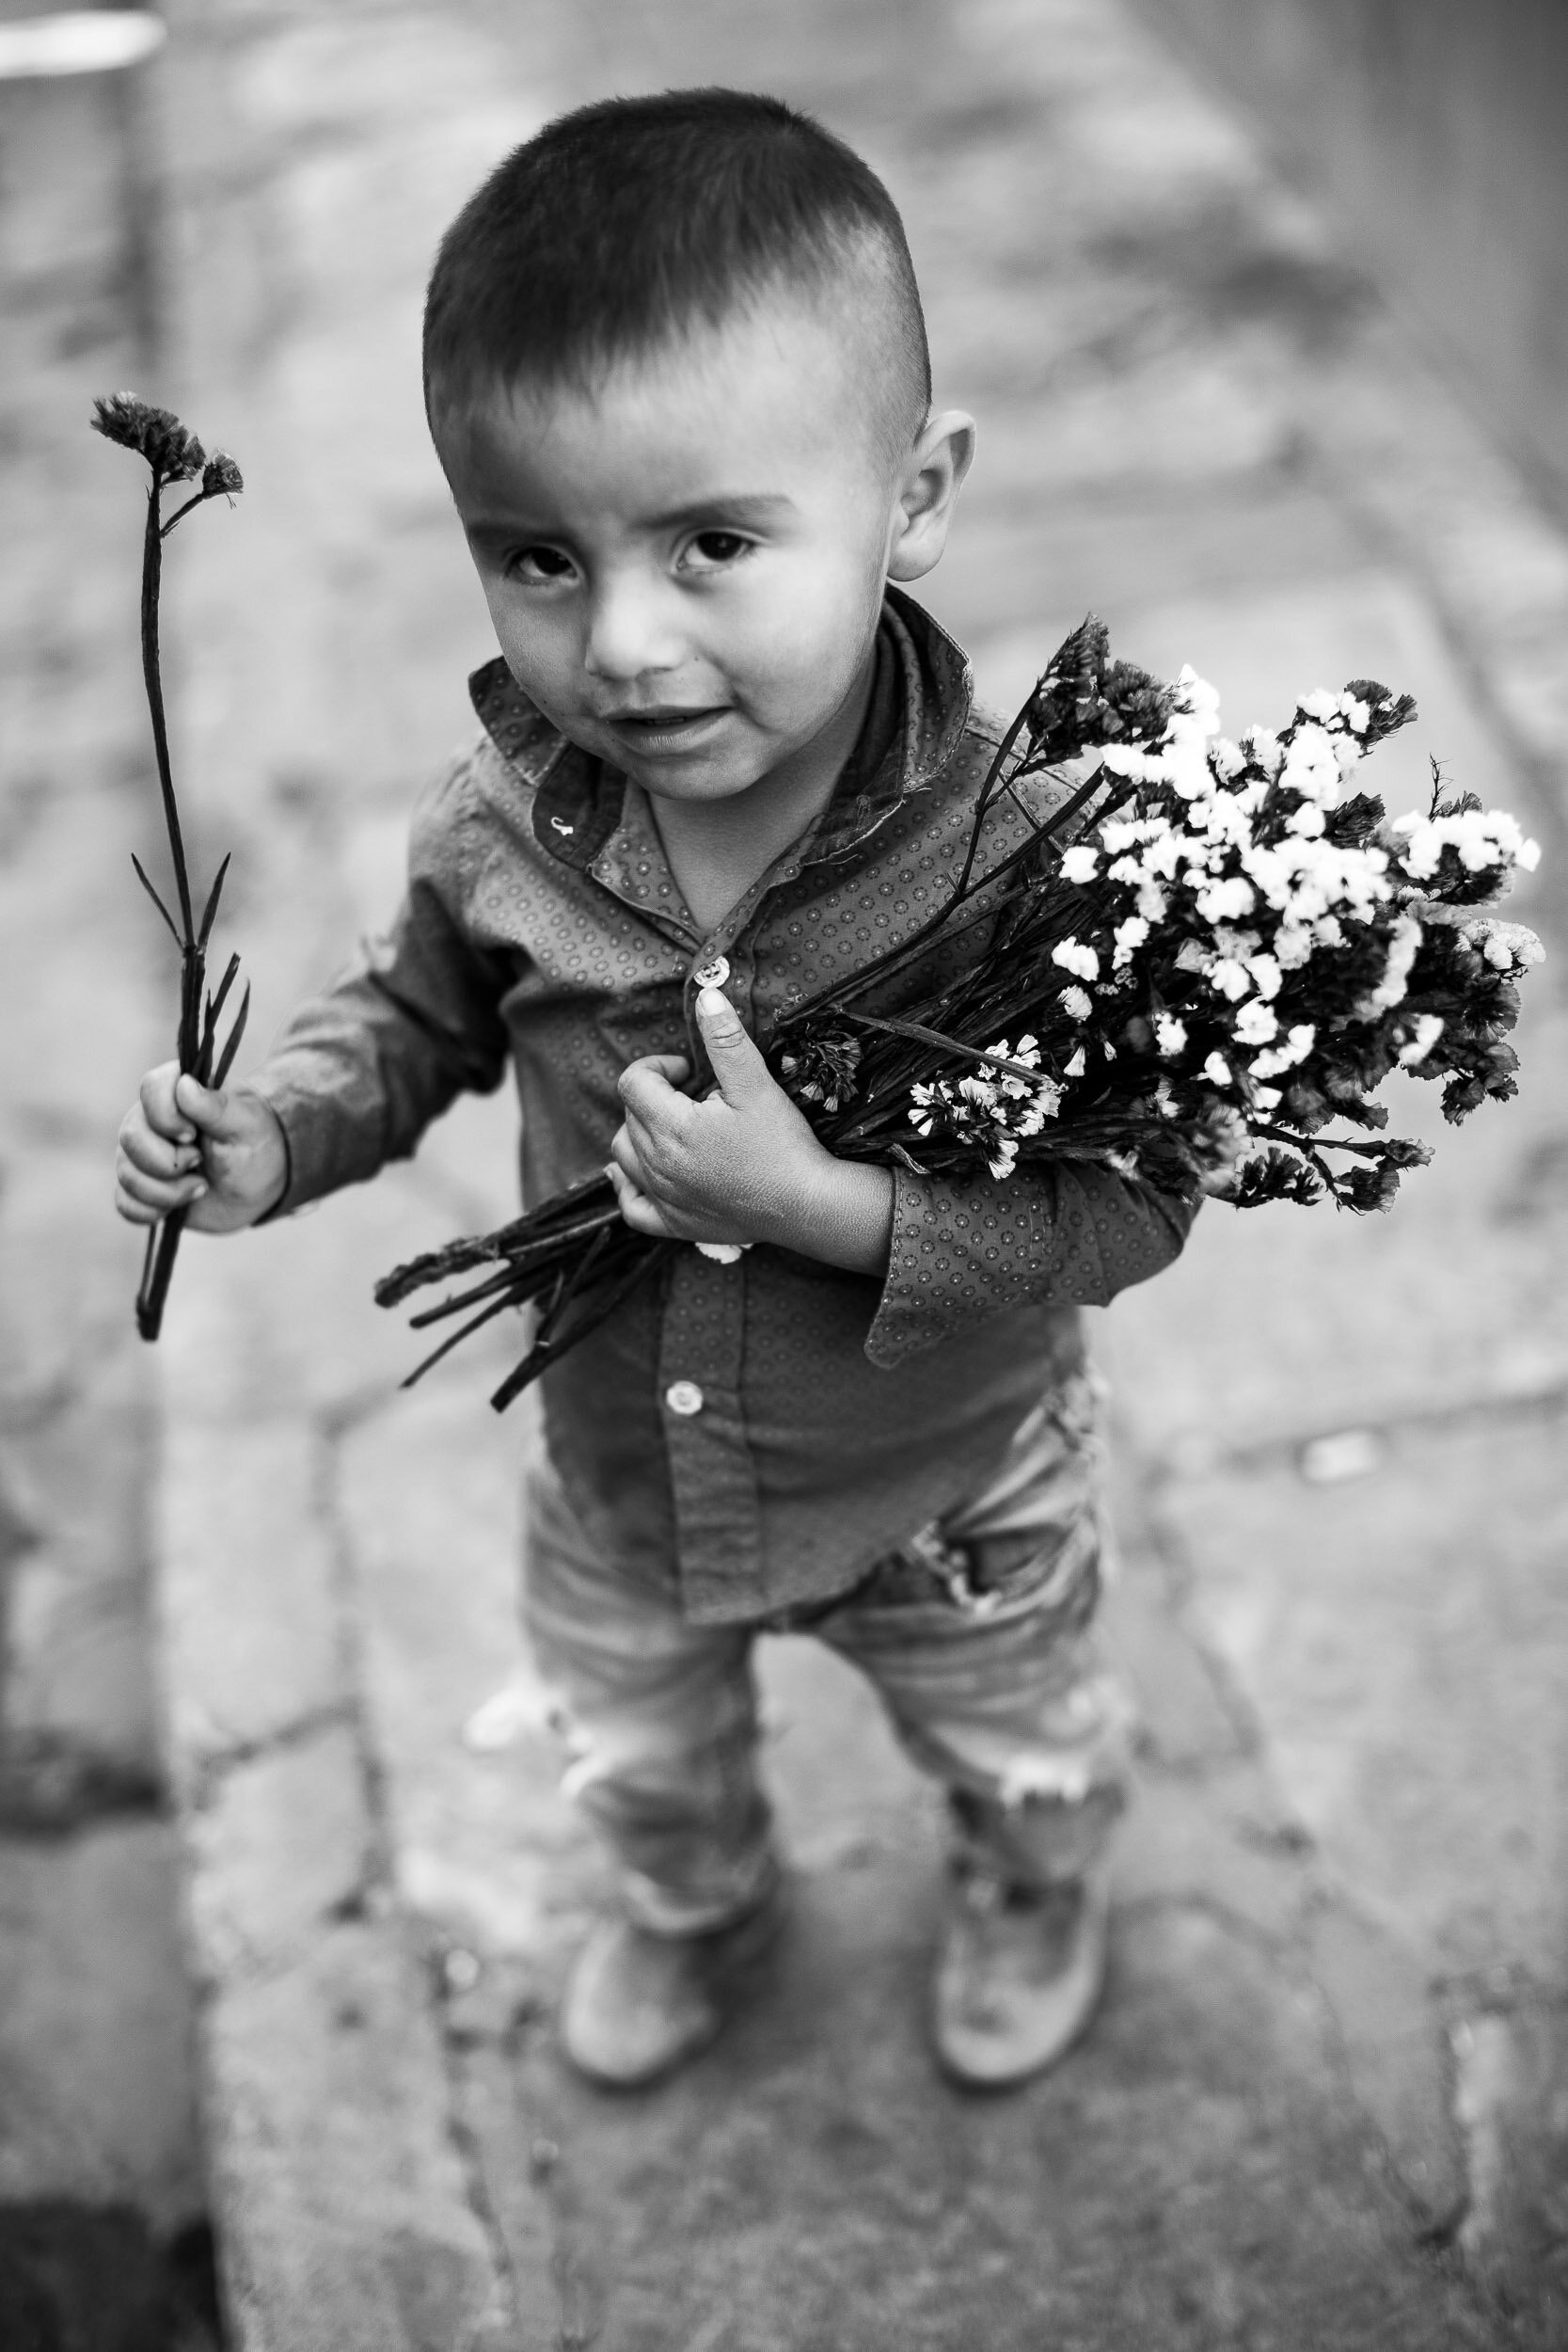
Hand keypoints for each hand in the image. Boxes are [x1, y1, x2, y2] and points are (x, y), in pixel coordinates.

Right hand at [115, 1063, 288, 1232]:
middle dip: (168, 1162)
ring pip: (126, 1174)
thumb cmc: (256, 1147)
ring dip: (167, 1192)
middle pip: (130, 1136)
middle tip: (200, 1162)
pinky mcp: (141, 1187)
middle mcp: (152, 1120)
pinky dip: (152, 1211)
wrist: (259, 1188)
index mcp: (179, 1092)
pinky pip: (125, 1204)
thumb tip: (184, 1084)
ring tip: (201, 1187)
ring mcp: (142, 1154)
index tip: (194, 1135)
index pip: (151, 1087)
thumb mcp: (247, 1126)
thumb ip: (217, 1106)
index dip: (167, 1116)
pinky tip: (180, 1207)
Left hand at [607, 988, 894, 1273]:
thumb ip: (725, 1040)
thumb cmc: (784, 1145)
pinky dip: (627, 1187)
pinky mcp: (675, 1225)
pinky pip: (631, 1206)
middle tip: (697, 1098)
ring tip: (675, 1127)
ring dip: (640, 1133)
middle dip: (655, 1097)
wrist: (807, 1206)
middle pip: (629, 1116)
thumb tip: (706, 995)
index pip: (633, 1083)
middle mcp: (658, 1165)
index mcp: (672, 1127)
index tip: (690, 1071)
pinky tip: (638, 1174)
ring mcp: (664, 1198)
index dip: (659, 1067)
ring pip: (624, 1155)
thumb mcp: (756, 1084)